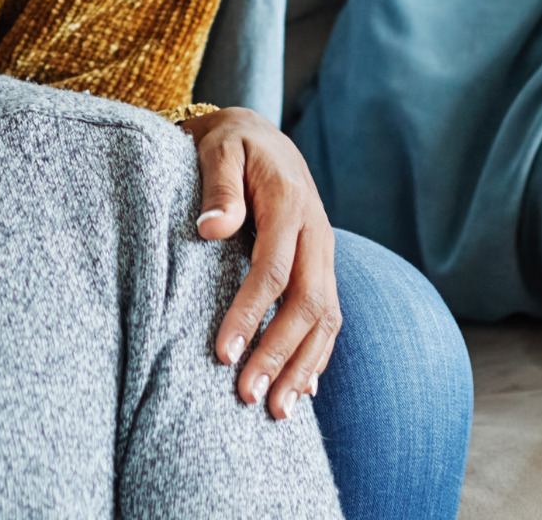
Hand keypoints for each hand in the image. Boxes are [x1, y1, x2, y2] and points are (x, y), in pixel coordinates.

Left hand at [189, 108, 340, 417]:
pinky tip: (304, 388)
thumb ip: (218, 186)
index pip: (274, 271)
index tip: (223, 353)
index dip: (250, 314)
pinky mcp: (323, 263)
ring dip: (303, 366)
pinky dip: (319, 355)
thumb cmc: (230, 142)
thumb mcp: (218, 148)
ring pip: (326, 318)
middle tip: (247, 395)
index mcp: (290, 203)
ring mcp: (324, 249)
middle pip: (307, 304)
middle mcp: (316, 231)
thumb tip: (211, 229)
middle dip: (279, 355)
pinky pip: (330, 315)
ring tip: (277, 410)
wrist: (259, 132)